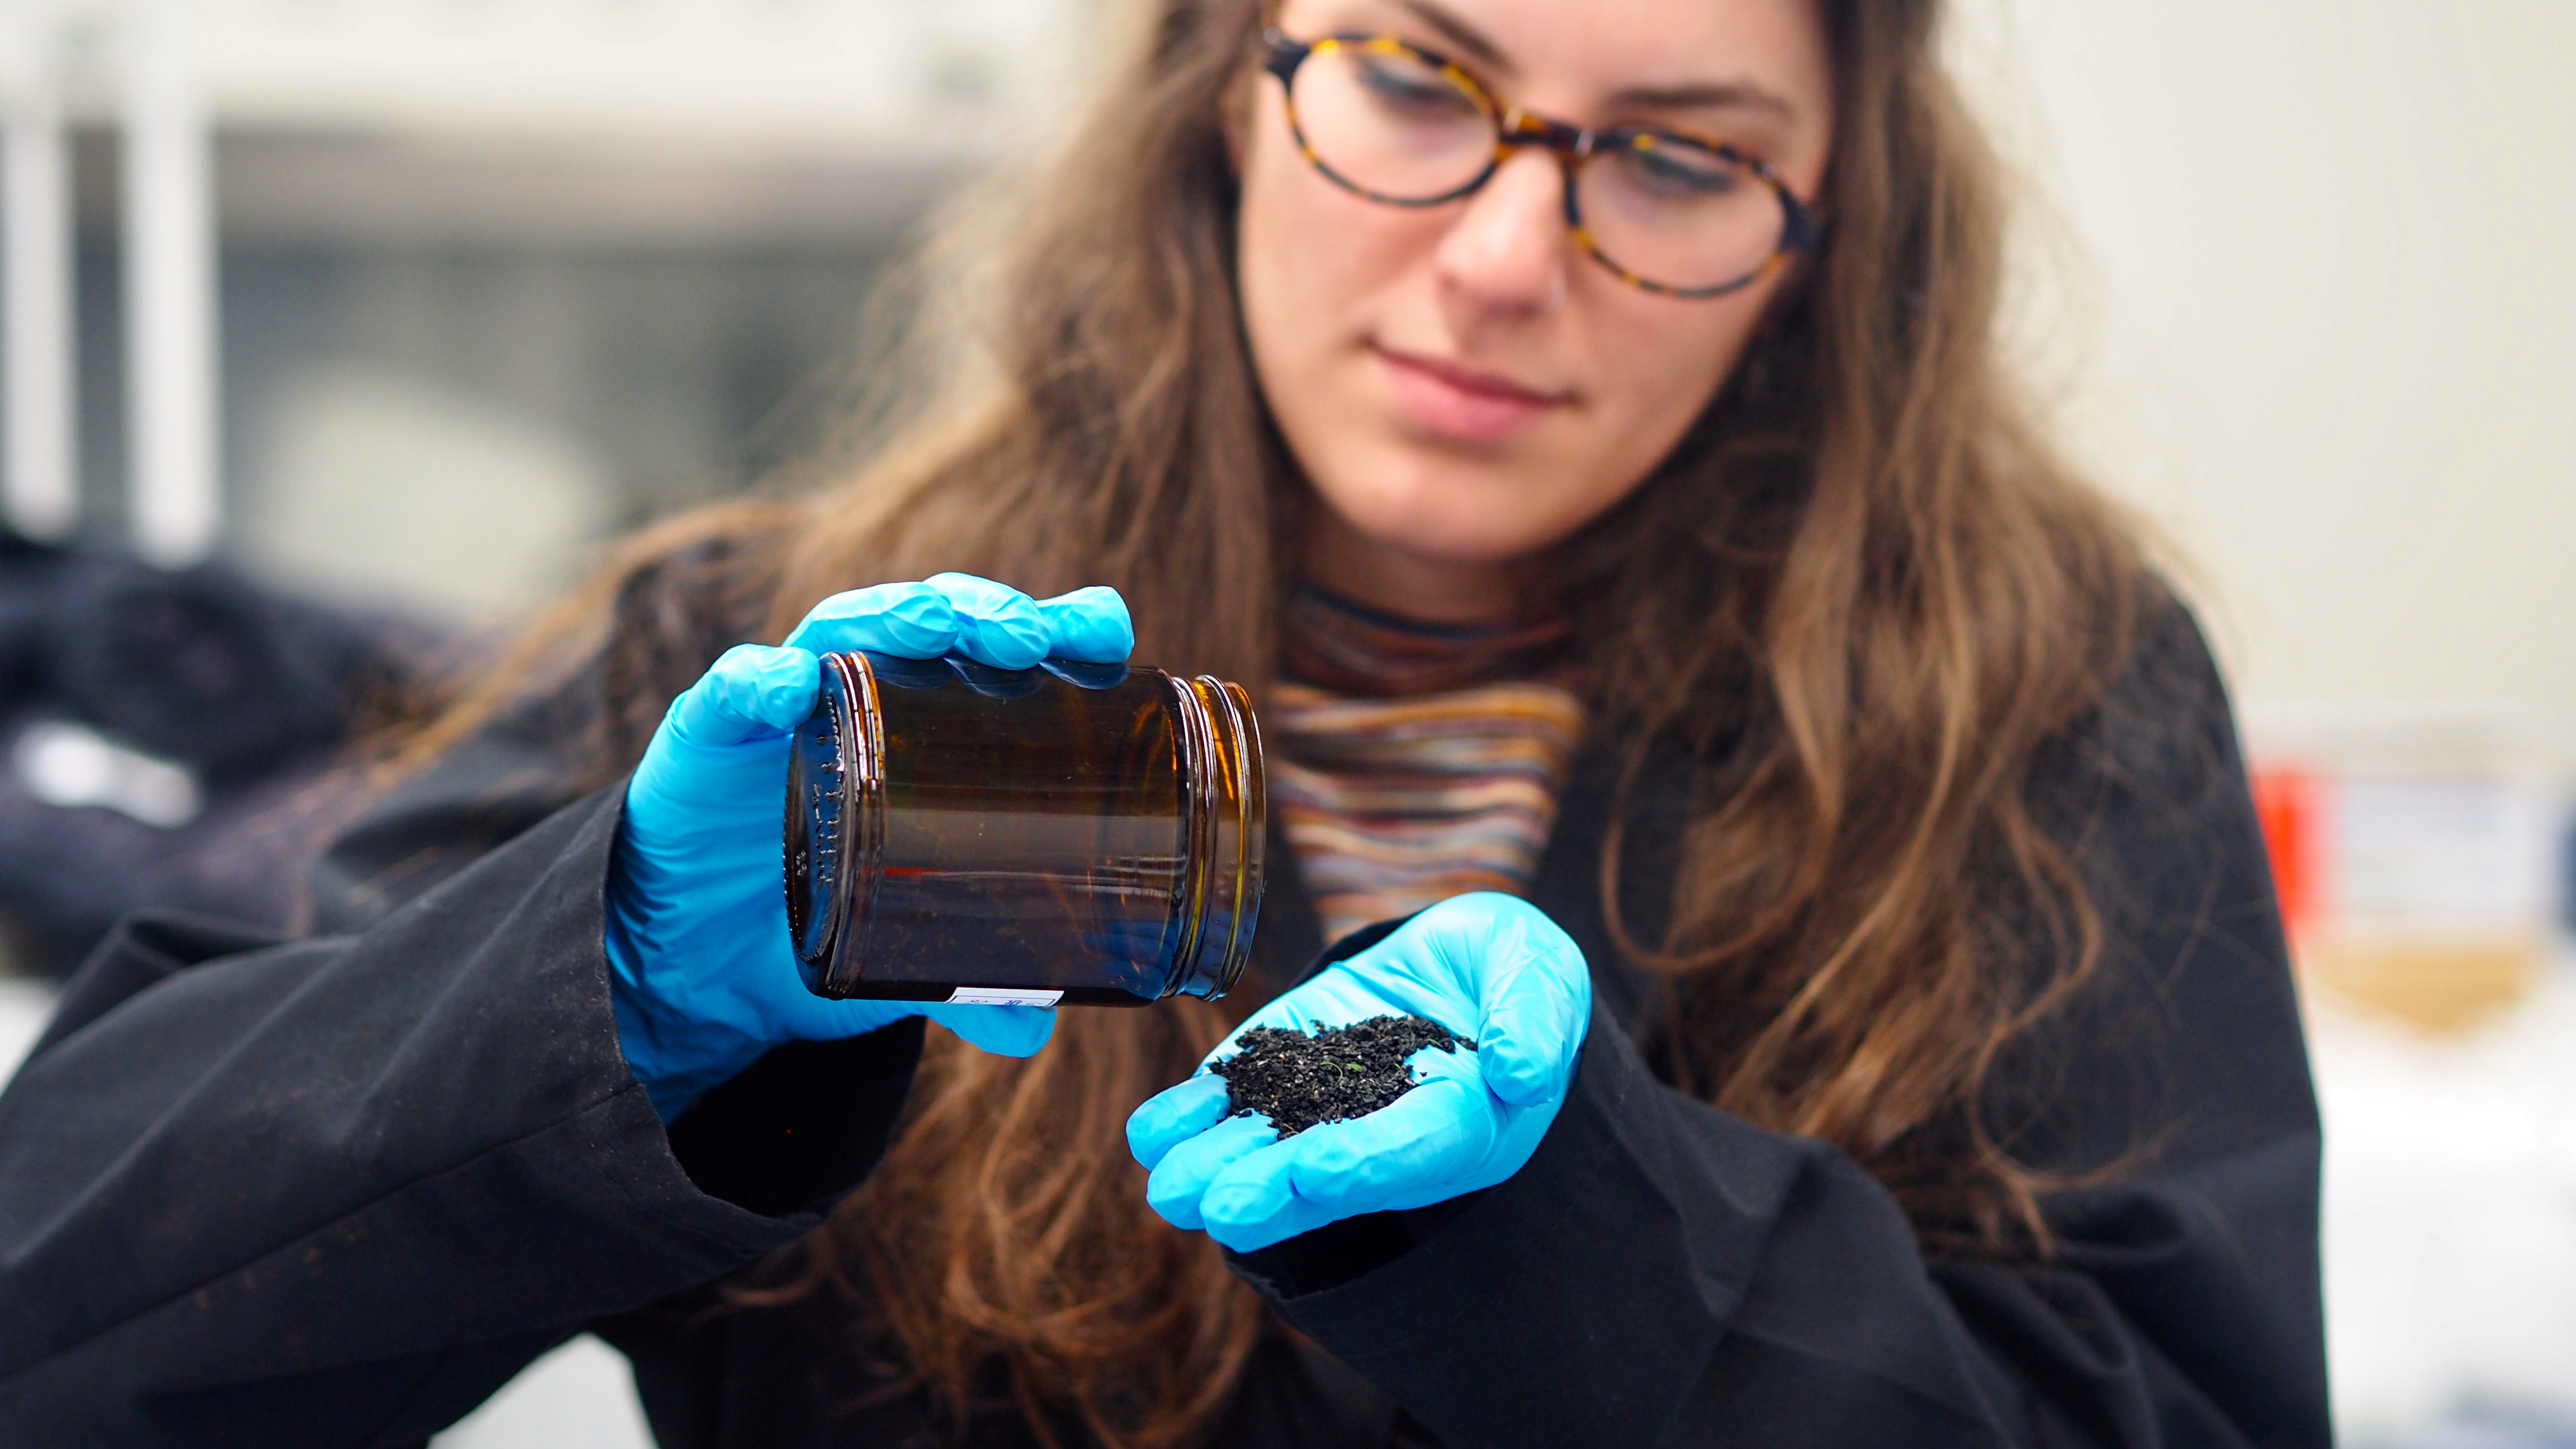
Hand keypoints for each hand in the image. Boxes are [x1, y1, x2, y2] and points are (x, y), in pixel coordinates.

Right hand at [608, 573, 1133, 1119]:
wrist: (688, 958)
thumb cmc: (811, 913)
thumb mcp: (898, 952)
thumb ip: (966, 985)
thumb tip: (1034, 1032)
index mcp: (923, 730)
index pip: (996, 656)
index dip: (1055, 629)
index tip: (1107, 633)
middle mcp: (860, 700)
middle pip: (930, 626)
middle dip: (985, 614)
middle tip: (1033, 637)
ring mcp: (782, 707)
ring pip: (840, 632)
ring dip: (890, 617)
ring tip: (935, 623)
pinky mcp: (703, 735)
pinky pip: (729, 694)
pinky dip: (756, 683)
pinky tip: (785, 684)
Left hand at [1125, 893, 1590, 1251]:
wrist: (1458, 959)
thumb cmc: (1510, 971)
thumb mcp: (1540, 974)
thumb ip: (1534, 1015)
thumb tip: (1521, 1069)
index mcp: (1464, 1121)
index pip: (1416, 1149)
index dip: (1369, 1164)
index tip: (1319, 1171)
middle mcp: (1387, 1132)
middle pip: (1331, 1172)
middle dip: (1275, 1190)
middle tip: (1221, 1208)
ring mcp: (1325, 1105)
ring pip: (1270, 1149)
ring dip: (1219, 1170)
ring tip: (1171, 1190)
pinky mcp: (1280, 1069)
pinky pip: (1233, 1101)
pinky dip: (1191, 1118)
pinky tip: (1150, 1135)